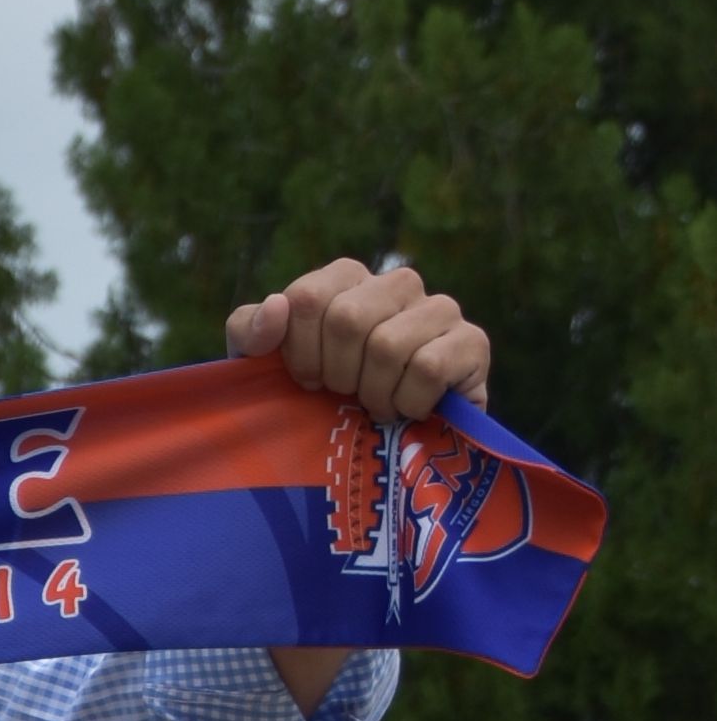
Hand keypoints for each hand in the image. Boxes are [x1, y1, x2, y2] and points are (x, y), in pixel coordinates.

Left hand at [226, 257, 488, 420]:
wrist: (379, 443)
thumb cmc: (316, 395)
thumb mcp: (262, 363)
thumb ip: (249, 330)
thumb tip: (277, 304)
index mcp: (346, 277)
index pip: (307, 298)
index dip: (300, 351)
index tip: (305, 380)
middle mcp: (397, 283)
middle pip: (347, 319)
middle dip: (335, 373)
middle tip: (343, 395)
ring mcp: (440, 309)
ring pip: (388, 345)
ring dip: (372, 392)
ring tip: (376, 405)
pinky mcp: (472, 342)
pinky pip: (429, 367)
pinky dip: (408, 401)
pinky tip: (408, 409)